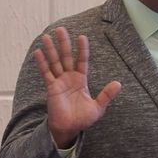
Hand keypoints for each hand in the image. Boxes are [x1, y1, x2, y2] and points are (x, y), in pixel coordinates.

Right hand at [34, 27, 121, 147]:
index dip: (82, 49)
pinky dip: (42, 63)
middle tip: (60, 29)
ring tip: (46, 36)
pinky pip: (46, 73)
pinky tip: (38, 52)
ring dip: (50, 49)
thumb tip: (118, 84)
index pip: (82, 60)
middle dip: (63, 43)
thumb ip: (106, 95)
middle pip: (66, 57)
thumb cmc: (83, 119)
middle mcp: (69, 78)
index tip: (82, 37)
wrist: (69, 129)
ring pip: (54, 62)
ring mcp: (59, 82)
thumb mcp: (98, 107)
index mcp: (81, 80)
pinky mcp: (51, 88)